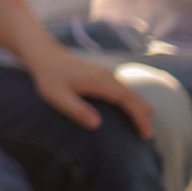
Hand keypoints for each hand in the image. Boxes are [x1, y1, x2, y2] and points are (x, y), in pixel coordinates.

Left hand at [30, 49, 154, 136]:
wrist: (43, 54)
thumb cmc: (48, 76)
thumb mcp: (56, 96)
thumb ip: (76, 109)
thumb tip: (97, 125)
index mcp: (101, 82)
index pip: (128, 102)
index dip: (139, 118)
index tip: (145, 135)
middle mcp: (107, 77)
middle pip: (133, 97)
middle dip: (143, 116)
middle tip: (147, 135)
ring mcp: (105, 74)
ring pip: (130, 92)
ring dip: (139, 107)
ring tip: (145, 124)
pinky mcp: (101, 74)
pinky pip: (122, 88)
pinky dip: (131, 100)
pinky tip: (131, 107)